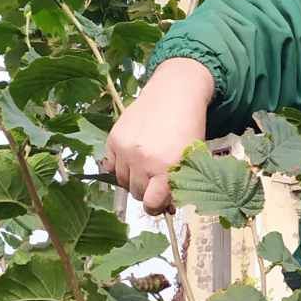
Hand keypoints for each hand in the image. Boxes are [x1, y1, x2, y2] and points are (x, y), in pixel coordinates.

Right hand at [100, 58, 213, 213]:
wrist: (176, 93)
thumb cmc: (188, 127)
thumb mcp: (191, 159)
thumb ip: (178, 184)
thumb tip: (166, 207)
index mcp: (166, 168)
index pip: (151, 204)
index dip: (156, 206)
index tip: (160, 202)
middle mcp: (143, 161)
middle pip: (137, 193)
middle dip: (147, 190)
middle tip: (156, 178)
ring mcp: (126, 150)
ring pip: (122, 181)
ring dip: (132, 178)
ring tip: (145, 164)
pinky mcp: (114, 138)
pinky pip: (109, 165)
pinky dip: (118, 166)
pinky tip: (131, 157)